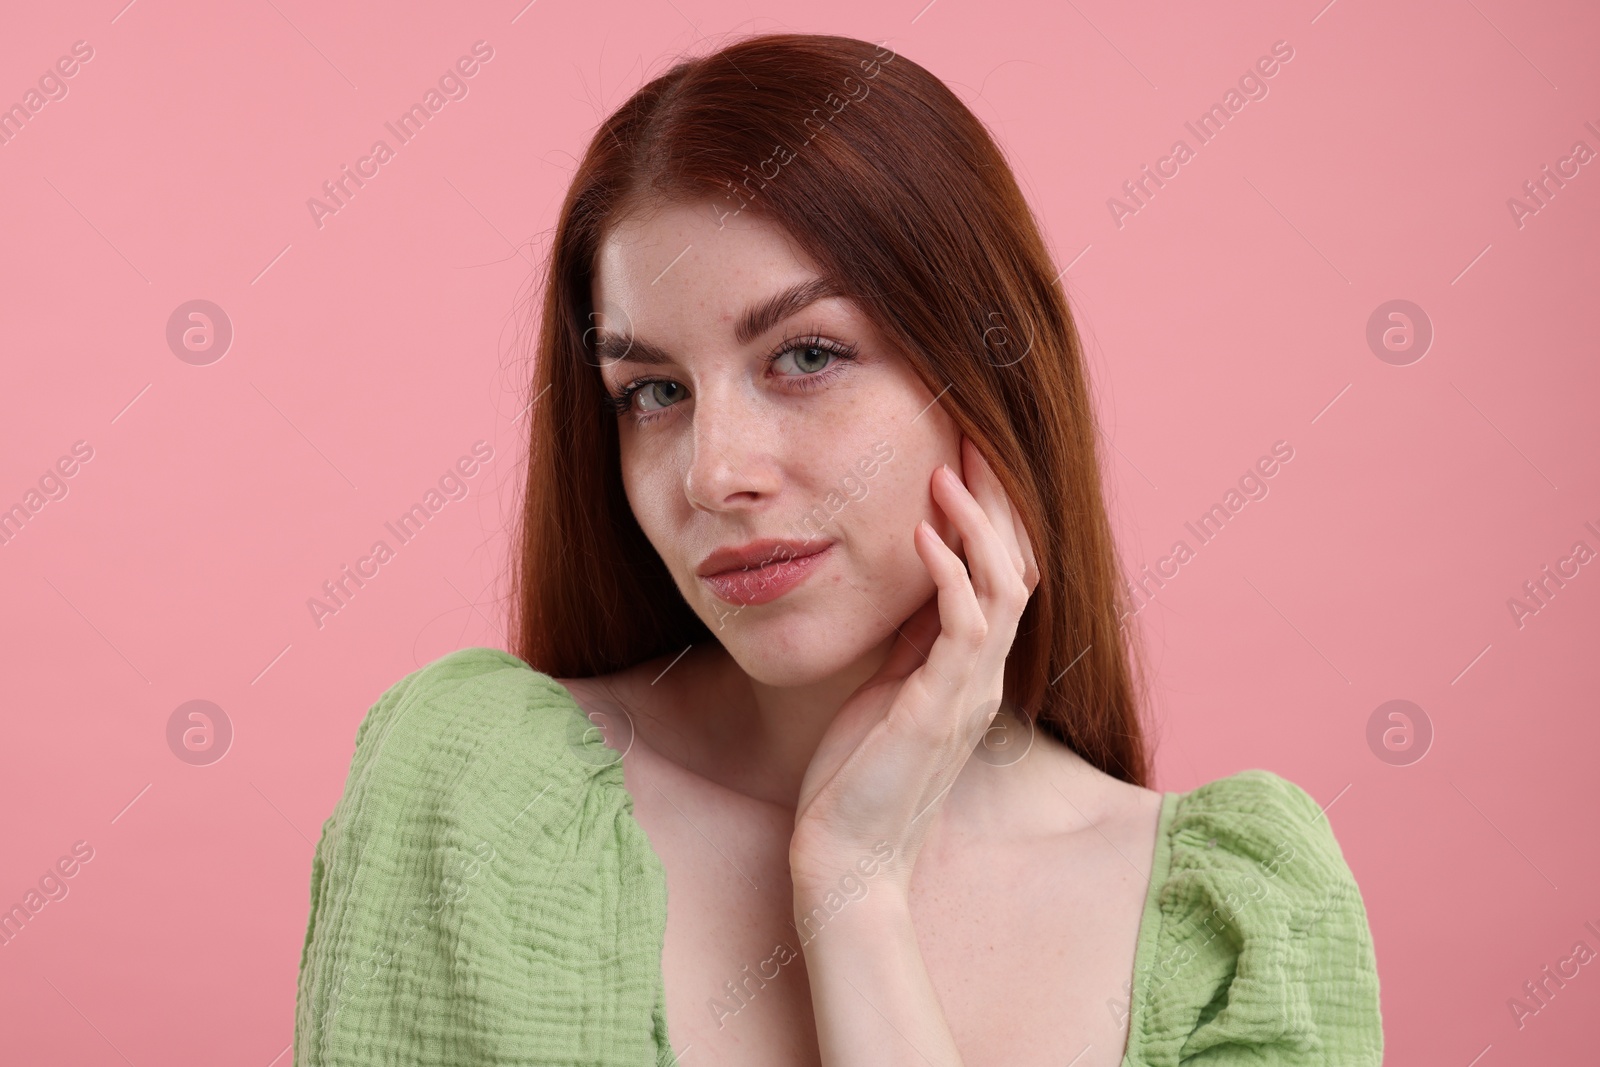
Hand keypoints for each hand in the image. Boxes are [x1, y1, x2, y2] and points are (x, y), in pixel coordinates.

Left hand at [789, 435, 1038, 907]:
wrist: (848, 855)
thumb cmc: (858, 775)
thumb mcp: (886, 686)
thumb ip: (909, 639)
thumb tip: (913, 578)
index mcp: (971, 667)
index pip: (1001, 572)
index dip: (990, 513)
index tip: (965, 454)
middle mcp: (983, 674)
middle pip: (1016, 565)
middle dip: (997, 500)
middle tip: (974, 436)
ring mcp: (968, 690)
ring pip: (1003, 586)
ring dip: (976, 524)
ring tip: (946, 470)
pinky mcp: (939, 707)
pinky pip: (962, 626)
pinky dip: (948, 574)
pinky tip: (921, 535)